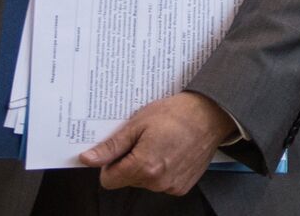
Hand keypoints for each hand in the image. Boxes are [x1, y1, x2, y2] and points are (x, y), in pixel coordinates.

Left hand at [79, 91, 235, 194]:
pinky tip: (171, 152)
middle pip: (126, 181)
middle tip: (145, 140)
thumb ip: (111, 146)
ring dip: (147, 166)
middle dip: (130, 162)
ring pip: (143, 182)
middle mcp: (157, 181)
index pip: (108, 180)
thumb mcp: (138, 123)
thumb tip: (88, 159)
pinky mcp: (182, 187)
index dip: (110, 163)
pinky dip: (162, 170)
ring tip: (161, 143)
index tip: (122, 148)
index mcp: (143, 166)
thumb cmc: (177, 114)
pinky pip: (161, 183)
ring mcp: (171, 186)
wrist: (211, 115)